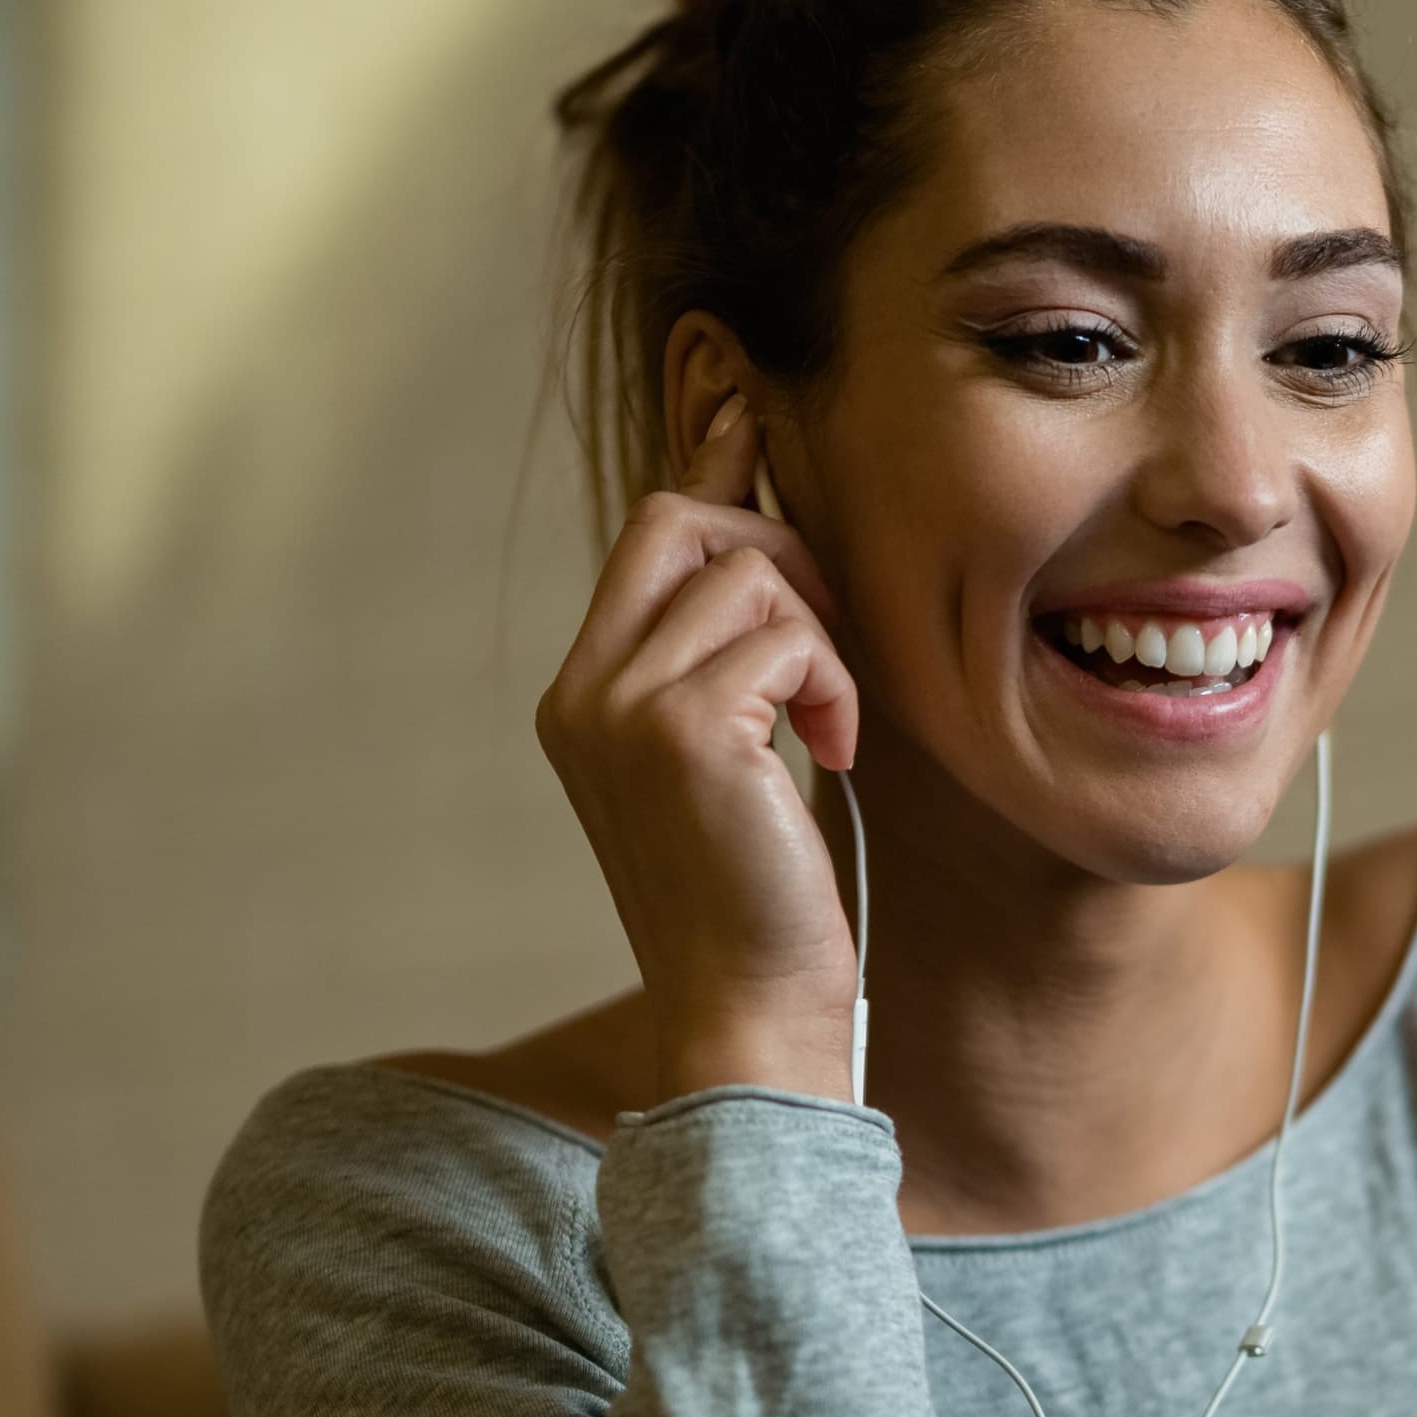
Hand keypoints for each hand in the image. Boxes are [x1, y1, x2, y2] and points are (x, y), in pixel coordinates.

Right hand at [535, 397, 864, 1102]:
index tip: (745, 404)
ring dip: (820, 641)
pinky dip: (834, 686)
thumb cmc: (763, 899)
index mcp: (584, 696)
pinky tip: (834, 755)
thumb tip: (772, 548)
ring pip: (749, 570)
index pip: (649, 535)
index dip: (710, 463)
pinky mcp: (679, 727)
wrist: (750, 1013)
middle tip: (827, 655)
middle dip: (782, 556)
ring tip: (828, 731)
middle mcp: (582, 690)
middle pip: (679, 518)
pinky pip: (787, 633)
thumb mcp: (737, 760)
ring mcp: (618, 706)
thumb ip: (733, 660)